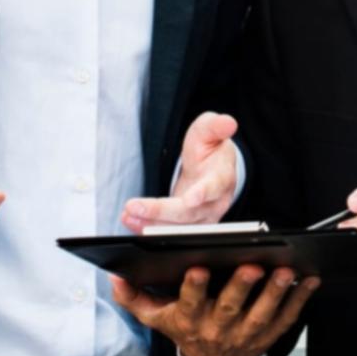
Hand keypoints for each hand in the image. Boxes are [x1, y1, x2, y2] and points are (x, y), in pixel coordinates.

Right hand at [111, 266, 318, 355]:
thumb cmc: (185, 328)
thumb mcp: (157, 317)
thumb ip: (136, 297)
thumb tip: (115, 277)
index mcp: (189, 320)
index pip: (190, 303)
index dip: (194, 287)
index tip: (199, 267)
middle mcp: (217, 330)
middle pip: (230, 309)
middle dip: (241, 287)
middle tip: (252, 266)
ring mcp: (245, 336)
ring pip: (262, 315)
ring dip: (275, 293)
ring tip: (285, 271)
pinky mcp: (268, 337)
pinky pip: (286, 320)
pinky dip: (299, 301)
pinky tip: (309, 280)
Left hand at [121, 112, 238, 232]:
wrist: (211, 168)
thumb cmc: (210, 148)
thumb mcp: (209, 131)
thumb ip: (215, 126)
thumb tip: (228, 122)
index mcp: (222, 178)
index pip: (214, 187)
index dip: (203, 193)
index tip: (190, 198)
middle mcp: (215, 202)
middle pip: (189, 213)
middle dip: (161, 212)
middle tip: (135, 206)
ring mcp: (203, 218)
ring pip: (178, 228)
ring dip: (151, 224)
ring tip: (128, 214)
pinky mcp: (189, 226)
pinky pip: (170, 233)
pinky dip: (148, 228)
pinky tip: (131, 220)